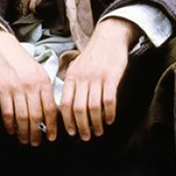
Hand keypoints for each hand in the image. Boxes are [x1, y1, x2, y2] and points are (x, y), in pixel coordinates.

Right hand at [0, 28, 57, 145]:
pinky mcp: (2, 89)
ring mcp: (17, 88)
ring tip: (24, 140)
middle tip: (36, 143)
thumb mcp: (39, 73)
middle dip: (36, 133)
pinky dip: (9, 123)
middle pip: (36, 116)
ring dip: (23, 132)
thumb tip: (51, 114)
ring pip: (22, 117)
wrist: (3, 49)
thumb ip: (45, 91)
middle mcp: (32, 86)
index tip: (51, 137)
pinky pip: (7, 112)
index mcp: (43, 82)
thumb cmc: (22, 62)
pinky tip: (10, 130)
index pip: (50, 109)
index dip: (51, 126)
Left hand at [60, 17, 137, 140]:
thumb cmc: (93, 56)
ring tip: (98, 132)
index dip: (67, 120)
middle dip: (81, 126)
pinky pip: (109, 100)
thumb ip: (72, 85)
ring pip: (92, 107)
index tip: (70, 132)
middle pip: (78, 108)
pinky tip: (110, 120)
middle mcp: (81, 78)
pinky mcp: (111, 77)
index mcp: (70, 77)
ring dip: (95, 123)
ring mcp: (96, 78)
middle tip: (85, 137)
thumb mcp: (76, 68)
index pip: (64, 103)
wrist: (108, 38)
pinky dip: (109, 113)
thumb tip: (67, 107)